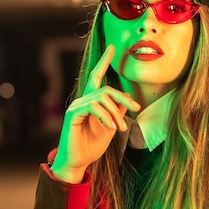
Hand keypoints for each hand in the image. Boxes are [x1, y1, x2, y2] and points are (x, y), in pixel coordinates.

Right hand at [51, 45, 140, 182]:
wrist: (78, 161)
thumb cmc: (92, 145)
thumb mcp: (111, 126)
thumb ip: (117, 112)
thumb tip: (128, 100)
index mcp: (91, 101)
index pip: (97, 77)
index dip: (104, 61)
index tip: (112, 47)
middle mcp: (82, 100)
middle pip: (106, 89)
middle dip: (124, 98)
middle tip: (136, 110)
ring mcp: (76, 106)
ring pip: (102, 98)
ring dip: (116, 113)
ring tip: (121, 128)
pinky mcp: (72, 113)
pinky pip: (93, 107)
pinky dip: (105, 116)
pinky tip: (111, 127)